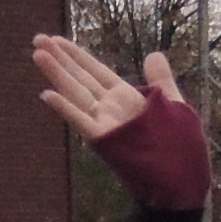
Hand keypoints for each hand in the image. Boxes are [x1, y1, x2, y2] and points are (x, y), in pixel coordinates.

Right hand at [30, 36, 209, 209]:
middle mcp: (111, 109)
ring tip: (37, 55)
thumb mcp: (175, 106)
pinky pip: (82, 122)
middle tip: (37, 38)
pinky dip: (65, 108)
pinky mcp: (106, 141)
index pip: (95, 71)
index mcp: (126, 97)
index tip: (57, 39)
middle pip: (80, 78)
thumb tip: (154, 54)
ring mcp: (106, 124)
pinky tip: (46, 95)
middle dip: (59, 59)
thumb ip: (162, 80)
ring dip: (56, 74)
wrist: (183, 183)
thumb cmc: (180, 149)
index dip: (76, 55)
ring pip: (76, 94)